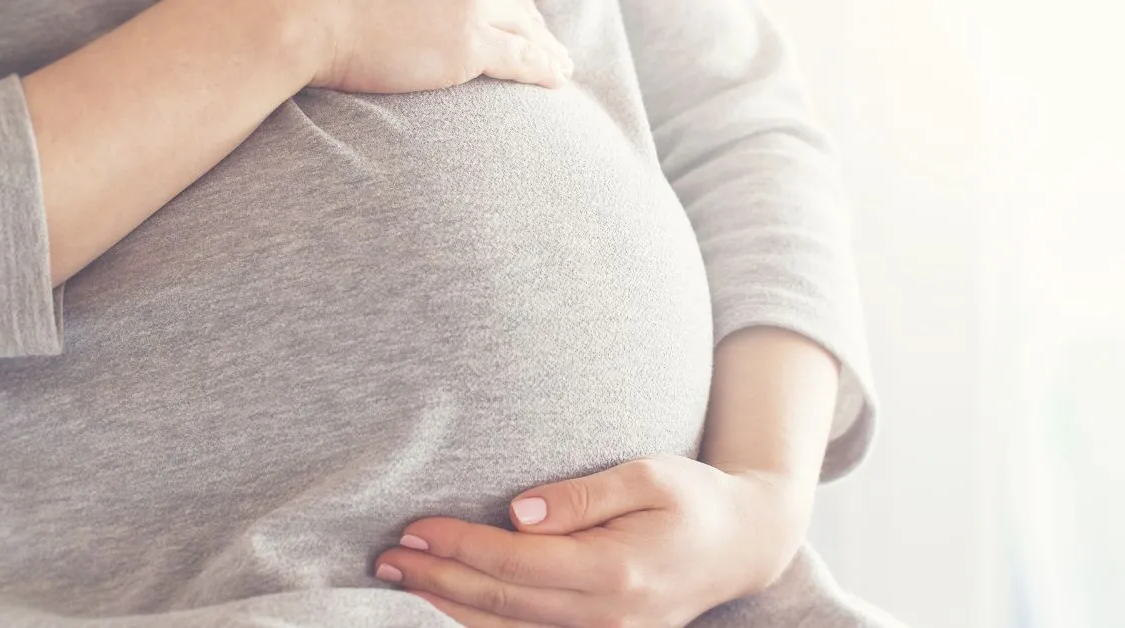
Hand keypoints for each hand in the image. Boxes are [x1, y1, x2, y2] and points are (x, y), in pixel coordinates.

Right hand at [305, 0, 572, 91]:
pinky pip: (521, 58)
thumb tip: (404, 16)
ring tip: (562, 66)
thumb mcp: (369, 0)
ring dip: (548, 47)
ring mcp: (468, 7)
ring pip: (525, 28)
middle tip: (550, 42)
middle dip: (535, 24)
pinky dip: (544, 67)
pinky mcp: (468, 44)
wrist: (309, 19)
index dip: (510, 5)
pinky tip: (558, 77)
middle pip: (513, 2)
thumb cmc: (319, 8)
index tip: (523, 17)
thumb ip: (402, 6)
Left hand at [374, 456, 811, 626]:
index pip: (518, 563)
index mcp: (616, 570)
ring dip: (449, 607)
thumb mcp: (648, 475)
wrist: (741, 545)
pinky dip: (482, 627)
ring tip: (401, 580)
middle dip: (438, 579)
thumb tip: (518, 511)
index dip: (460, 547)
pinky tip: (448, 606)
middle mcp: (608, 616)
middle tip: (386, 557)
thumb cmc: (693, 499)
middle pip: (503, 603)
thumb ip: (583, 495)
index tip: (414, 528)